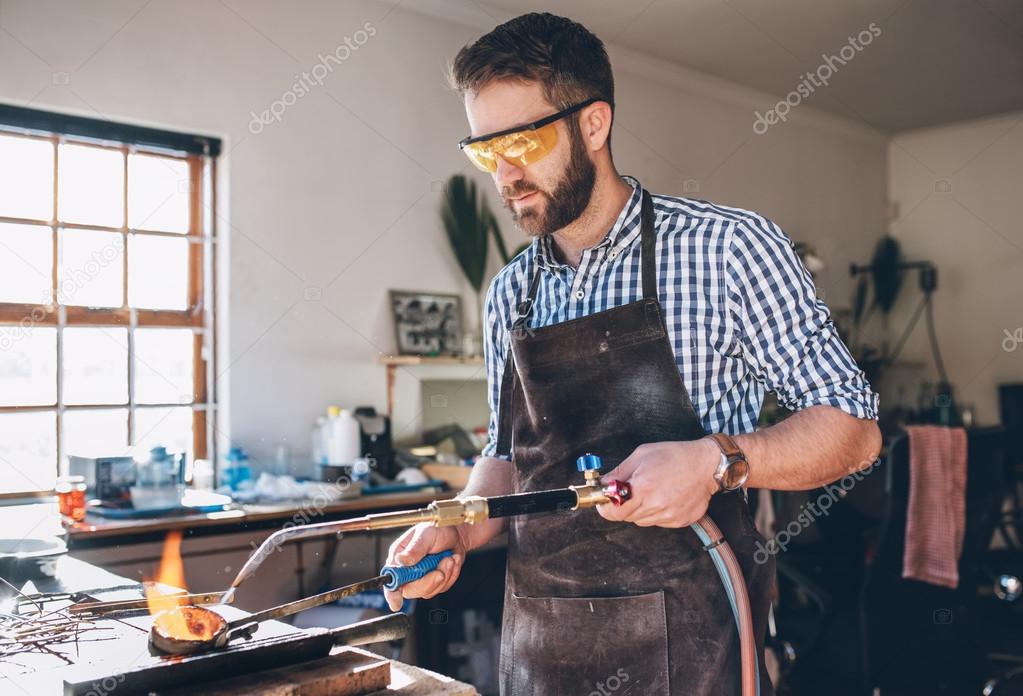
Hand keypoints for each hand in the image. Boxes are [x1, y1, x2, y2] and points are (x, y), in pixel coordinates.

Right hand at [383, 523, 469, 610]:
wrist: (458, 533)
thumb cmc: (438, 528)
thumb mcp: (426, 534)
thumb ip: (415, 548)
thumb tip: (401, 560)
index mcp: (399, 557)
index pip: (390, 579)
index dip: (391, 593)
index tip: (396, 602)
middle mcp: (407, 569)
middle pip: (410, 590)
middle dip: (428, 582)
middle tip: (441, 570)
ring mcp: (421, 577)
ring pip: (428, 591)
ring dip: (444, 575)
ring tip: (449, 558)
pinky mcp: (434, 581)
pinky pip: (441, 587)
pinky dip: (451, 575)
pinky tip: (452, 561)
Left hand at [596, 439, 720, 527]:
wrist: (707, 465)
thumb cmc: (675, 456)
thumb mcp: (641, 455)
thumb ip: (619, 473)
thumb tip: (602, 484)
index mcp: (642, 488)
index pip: (613, 512)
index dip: (605, 507)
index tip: (604, 501)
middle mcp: (655, 505)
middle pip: (626, 517)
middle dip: (623, 504)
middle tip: (630, 490)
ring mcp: (668, 516)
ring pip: (641, 520)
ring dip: (640, 508)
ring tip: (652, 490)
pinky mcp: (679, 521)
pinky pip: (658, 521)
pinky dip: (656, 512)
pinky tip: (664, 496)